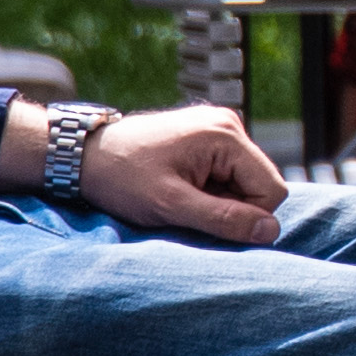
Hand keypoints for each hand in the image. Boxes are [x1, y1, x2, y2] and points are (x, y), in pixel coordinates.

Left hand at [79, 102, 284, 244]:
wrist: (84, 155)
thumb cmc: (121, 177)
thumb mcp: (171, 205)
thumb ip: (224, 219)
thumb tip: (271, 231)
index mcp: (226, 134)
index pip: (271, 190)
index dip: (246, 217)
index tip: (205, 221)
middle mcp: (228, 124)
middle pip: (260, 185)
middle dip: (231, 207)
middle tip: (188, 209)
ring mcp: (218, 128)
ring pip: (244, 183)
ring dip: (218, 200)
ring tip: (180, 198)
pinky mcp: (206, 137)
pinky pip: (228, 174)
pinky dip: (209, 190)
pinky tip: (180, 189)